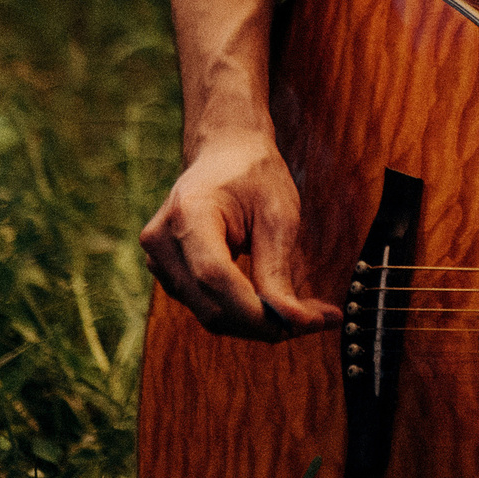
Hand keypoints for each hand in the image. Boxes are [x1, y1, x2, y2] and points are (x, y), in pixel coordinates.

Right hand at [138, 127, 340, 340]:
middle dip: (267, 323)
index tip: (304, 323)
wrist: (224, 153)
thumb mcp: (277, 214)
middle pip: (212, 306)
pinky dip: (245, 314)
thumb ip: (278, 269)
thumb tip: (293, 322)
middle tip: (320, 320)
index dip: (257, 309)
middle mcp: (162, 241)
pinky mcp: (168, 275)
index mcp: (189, 214)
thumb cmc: (254, 175)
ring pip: (210, 315)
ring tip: (308, 314)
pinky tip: (278, 307)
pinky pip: (207, 306)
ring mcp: (159, 260)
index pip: (215, 276)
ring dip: (259, 323)